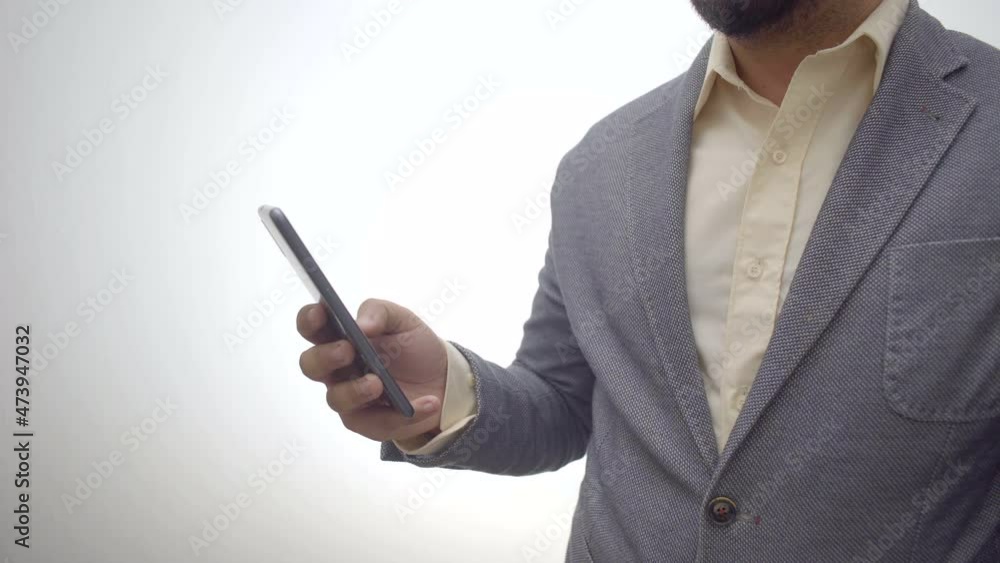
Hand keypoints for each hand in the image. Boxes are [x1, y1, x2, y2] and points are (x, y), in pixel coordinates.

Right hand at [296, 298, 447, 441]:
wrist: (444, 379)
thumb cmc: (414, 347)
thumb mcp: (403, 320)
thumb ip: (380, 313)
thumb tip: (361, 325)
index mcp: (340, 338)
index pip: (312, 328)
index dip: (309, 320)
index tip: (320, 312)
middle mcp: (337, 369)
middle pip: (311, 365)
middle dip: (325, 357)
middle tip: (348, 350)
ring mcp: (349, 397)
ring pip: (336, 399)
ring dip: (356, 391)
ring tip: (379, 383)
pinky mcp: (369, 423)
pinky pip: (378, 423)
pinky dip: (405, 414)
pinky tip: (428, 402)